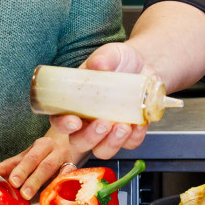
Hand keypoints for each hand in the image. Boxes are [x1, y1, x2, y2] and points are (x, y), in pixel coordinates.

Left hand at [0, 129, 82, 199]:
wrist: (72, 146)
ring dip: (39, 182)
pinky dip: (60, 182)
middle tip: (18, 187)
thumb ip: (8, 167)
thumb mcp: (26, 159)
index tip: (11, 180)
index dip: (19, 169)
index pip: (27, 158)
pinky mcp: (74, 168)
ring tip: (28, 194)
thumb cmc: (45, 156)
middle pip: (39, 162)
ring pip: (51, 169)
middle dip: (27, 174)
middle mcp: (52, 149)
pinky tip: (53, 191)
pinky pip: (67, 175)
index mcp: (39, 146)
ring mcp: (65, 158)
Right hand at [48, 44, 151, 158]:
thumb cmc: (118, 61)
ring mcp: (108, 131)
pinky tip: (139, 124)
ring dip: (111, 143)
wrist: (144, 65)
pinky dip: (135, 137)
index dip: (63, 125)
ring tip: (123, 127)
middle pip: (80, 142)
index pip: (59, 120)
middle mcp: (88, 122)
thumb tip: (99, 64)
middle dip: (90, 138)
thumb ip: (103, 58)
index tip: (73, 121)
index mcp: (74, 104)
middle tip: (103, 124)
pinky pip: (130, 144)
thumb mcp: (110, 54)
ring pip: (103, 150)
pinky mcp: (129, 134)